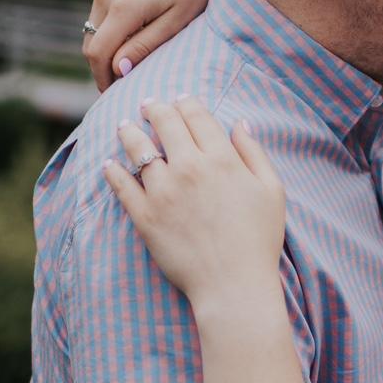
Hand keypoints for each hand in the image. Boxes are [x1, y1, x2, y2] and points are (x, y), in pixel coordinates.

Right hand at [83, 0, 229, 89]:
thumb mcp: (176, 23)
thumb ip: (145, 46)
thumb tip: (117, 70)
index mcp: (125, 6)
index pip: (98, 53)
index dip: (102, 79)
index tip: (115, 96)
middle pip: (91, 45)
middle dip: (103, 69)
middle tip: (124, 87)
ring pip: (92, 32)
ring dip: (105, 52)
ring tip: (129, 68)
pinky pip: (99, 19)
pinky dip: (109, 36)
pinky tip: (130, 45)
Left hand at [104, 97, 284, 303]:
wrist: (233, 284)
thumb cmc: (258, 239)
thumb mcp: (272, 191)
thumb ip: (254, 153)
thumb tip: (241, 124)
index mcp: (221, 158)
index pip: (197, 116)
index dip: (187, 102)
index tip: (180, 99)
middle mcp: (189, 168)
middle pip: (165, 124)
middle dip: (155, 108)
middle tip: (148, 104)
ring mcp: (163, 192)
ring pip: (138, 149)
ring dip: (130, 132)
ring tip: (124, 126)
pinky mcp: (145, 217)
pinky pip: (122, 186)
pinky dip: (113, 172)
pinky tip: (110, 164)